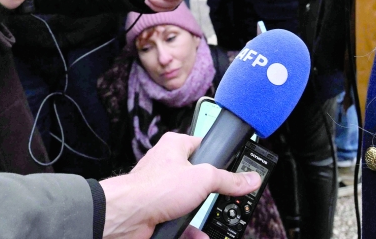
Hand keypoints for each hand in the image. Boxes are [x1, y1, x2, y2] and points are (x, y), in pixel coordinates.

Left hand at [100, 132, 261, 238]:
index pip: (204, 145)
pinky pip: (181, 221)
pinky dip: (192, 230)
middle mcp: (167, 166)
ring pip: (190, 201)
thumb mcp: (203, 179)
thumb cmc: (153, 188)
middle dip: (212, 192)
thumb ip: (228, 180)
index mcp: (175, 146)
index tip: (237, 169)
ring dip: (202, 214)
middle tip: (229, 198)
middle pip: (199, 176)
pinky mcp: (158, 212)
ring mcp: (162, 191)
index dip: (221, 157)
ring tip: (217, 218)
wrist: (126, 217)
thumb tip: (249, 179)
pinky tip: (202, 235)